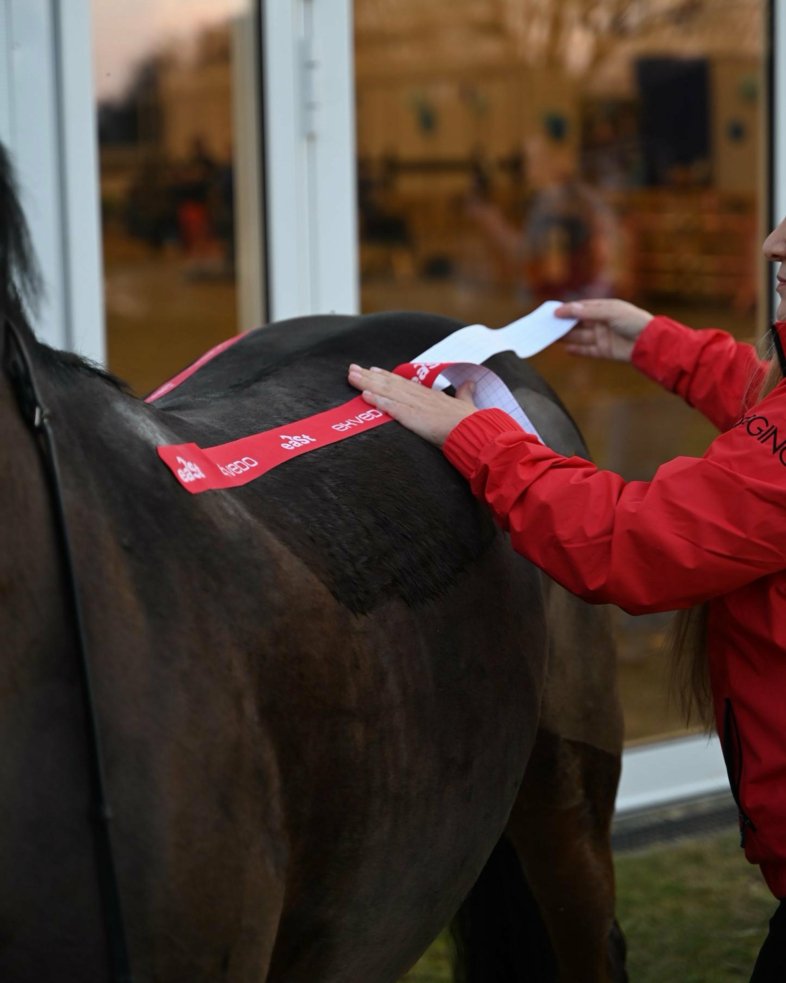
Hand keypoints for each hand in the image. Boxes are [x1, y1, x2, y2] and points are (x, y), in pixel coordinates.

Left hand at [347, 365, 476, 446]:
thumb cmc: (472, 420)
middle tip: (351, 369)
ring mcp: (416, 406)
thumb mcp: (467, 404)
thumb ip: (465, 393)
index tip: (372, 369)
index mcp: (429, 395)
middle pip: (389, 383)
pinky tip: (365, 395)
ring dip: (367, 383)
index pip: (403, 382)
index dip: (386, 376)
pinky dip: (378, 401)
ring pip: (387, 391)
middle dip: (369, 376)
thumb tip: (470, 383)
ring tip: (351, 377)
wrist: (474, 431)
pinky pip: (392, 408)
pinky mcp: (414, 417)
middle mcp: (420, 396)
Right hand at [554, 298, 653, 362]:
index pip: (581, 308)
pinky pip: (587, 350)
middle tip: (546, 325)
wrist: (650, 342)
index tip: (552, 313)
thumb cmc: (633, 321)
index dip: (567, 310)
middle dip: (563, 324)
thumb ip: (587, 313)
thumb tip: (566, 309)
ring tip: (550, 337)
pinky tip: (565, 349)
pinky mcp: (604, 351)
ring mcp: (603, 337)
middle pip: (578, 323)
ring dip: (566, 336)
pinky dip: (577, 350)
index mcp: (604, 308)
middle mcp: (602, 322)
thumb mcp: (609, 313)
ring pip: (580, 336)